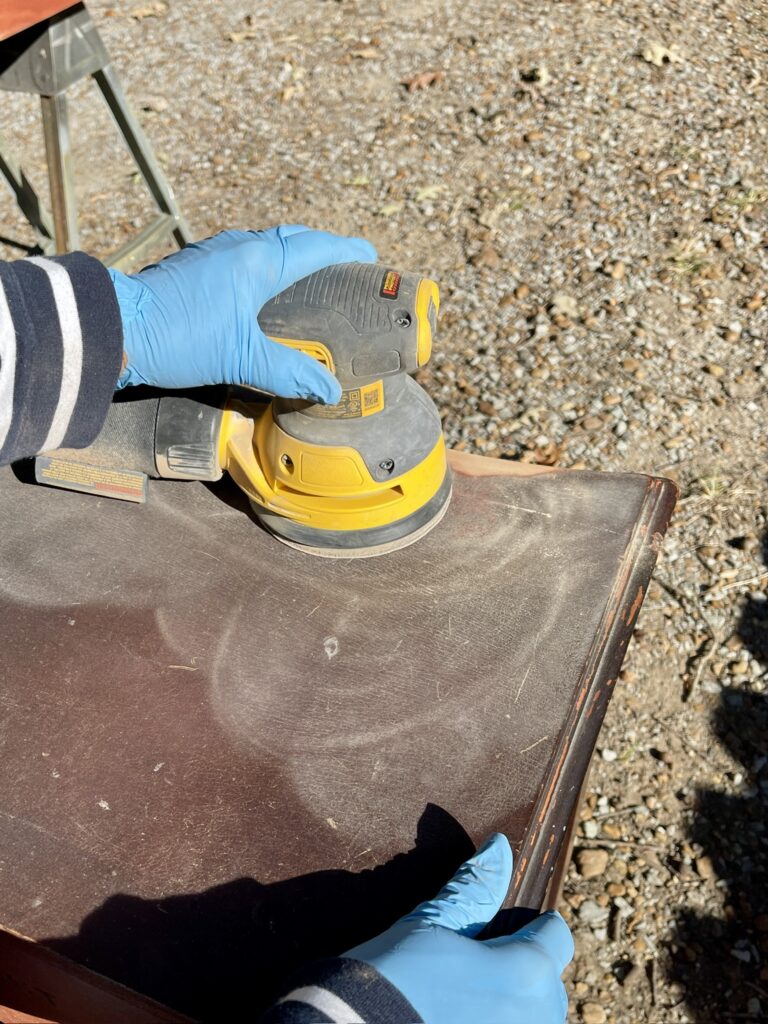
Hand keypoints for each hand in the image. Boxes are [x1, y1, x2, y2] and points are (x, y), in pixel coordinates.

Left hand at [109, 226, 376, 400]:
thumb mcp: (242, 359)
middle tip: (344, 271)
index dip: (346, 251)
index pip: (315, 247)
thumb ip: (289, 374)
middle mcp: (238, 247)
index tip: (370, 257)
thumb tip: (328, 391)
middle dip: (322, 250)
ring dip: (292, 257)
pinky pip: (244, 257)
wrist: (118, 329)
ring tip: (311, 282)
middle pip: (292, 239)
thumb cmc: (181, 338)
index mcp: (257, 261)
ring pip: (265, 246)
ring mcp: (213, 253)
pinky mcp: (195, 267)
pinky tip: (265, 294)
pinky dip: (266, 267)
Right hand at [344, 833, 572, 1023]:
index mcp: (527, 970)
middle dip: (524, 967)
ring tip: (467, 993)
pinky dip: (495, 1019)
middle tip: (477, 962)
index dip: (532, 925)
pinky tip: (460, 1014)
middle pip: (549, 982)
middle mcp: (536, 1015)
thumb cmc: (394, 976)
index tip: (507, 926)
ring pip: (535, 1015)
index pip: (556, 936)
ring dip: (513, 1002)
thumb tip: (499, 847)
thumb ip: (475, 886)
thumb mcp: (432, 922)